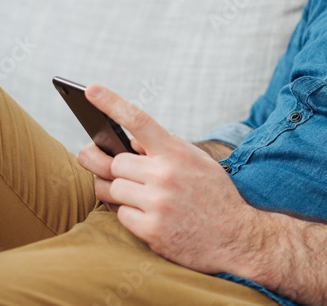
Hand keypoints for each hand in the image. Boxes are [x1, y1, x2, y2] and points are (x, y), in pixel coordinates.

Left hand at [75, 85, 258, 274]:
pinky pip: (120, 214)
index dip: (111, 103)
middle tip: (132, 179)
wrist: (236, 237)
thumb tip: (129, 142)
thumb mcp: (197, 162)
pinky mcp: (151, 230)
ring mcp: (157, 202)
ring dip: (120, 194)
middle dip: (120, 172)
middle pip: (116, 163)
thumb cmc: (214, 196)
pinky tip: (151, 218)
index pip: (139, 120)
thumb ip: (165, 149)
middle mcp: (165, 174)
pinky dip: (130, 216)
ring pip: (112, 188)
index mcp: (177, 152)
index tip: (90, 90)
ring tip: (140, 199)